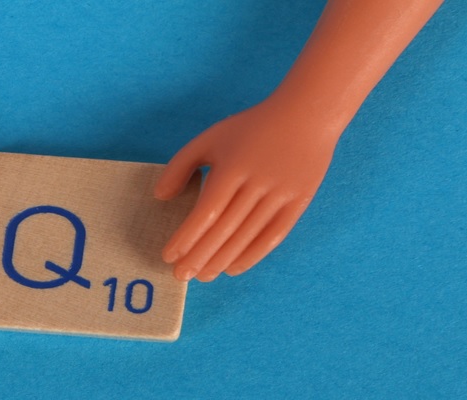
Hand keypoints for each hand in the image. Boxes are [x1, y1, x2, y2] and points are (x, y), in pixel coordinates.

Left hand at [154, 99, 341, 281]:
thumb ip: (181, 166)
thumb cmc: (250, 129)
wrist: (306, 116)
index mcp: (233, 167)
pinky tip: (233, 268)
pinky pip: (274, 236)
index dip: (186, 237)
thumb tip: (160, 197)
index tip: (168, 255)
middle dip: (199, 256)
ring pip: (247, 236)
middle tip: (180, 275)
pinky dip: (253, 255)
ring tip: (202, 276)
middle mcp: (258, 183)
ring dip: (222, 260)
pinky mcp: (299, 202)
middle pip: (225, 229)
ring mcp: (281, 194)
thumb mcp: (210, 138)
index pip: (206, 212)